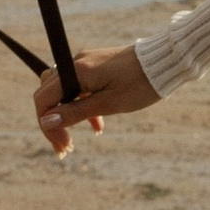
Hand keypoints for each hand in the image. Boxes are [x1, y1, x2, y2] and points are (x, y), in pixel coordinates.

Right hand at [33, 41, 158, 157]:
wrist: (165, 62)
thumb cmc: (140, 84)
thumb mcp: (108, 104)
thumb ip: (75, 112)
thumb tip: (46, 121)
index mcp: (76, 71)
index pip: (43, 99)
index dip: (46, 125)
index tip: (61, 145)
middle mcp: (75, 63)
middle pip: (49, 96)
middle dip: (53, 123)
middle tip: (65, 148)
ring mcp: (84, 63)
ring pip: (63, 94)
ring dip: (66, 117)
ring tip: (76, 142)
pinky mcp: (94, 66)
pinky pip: (78, 88)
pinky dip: (82, 107)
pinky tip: (96, 126)